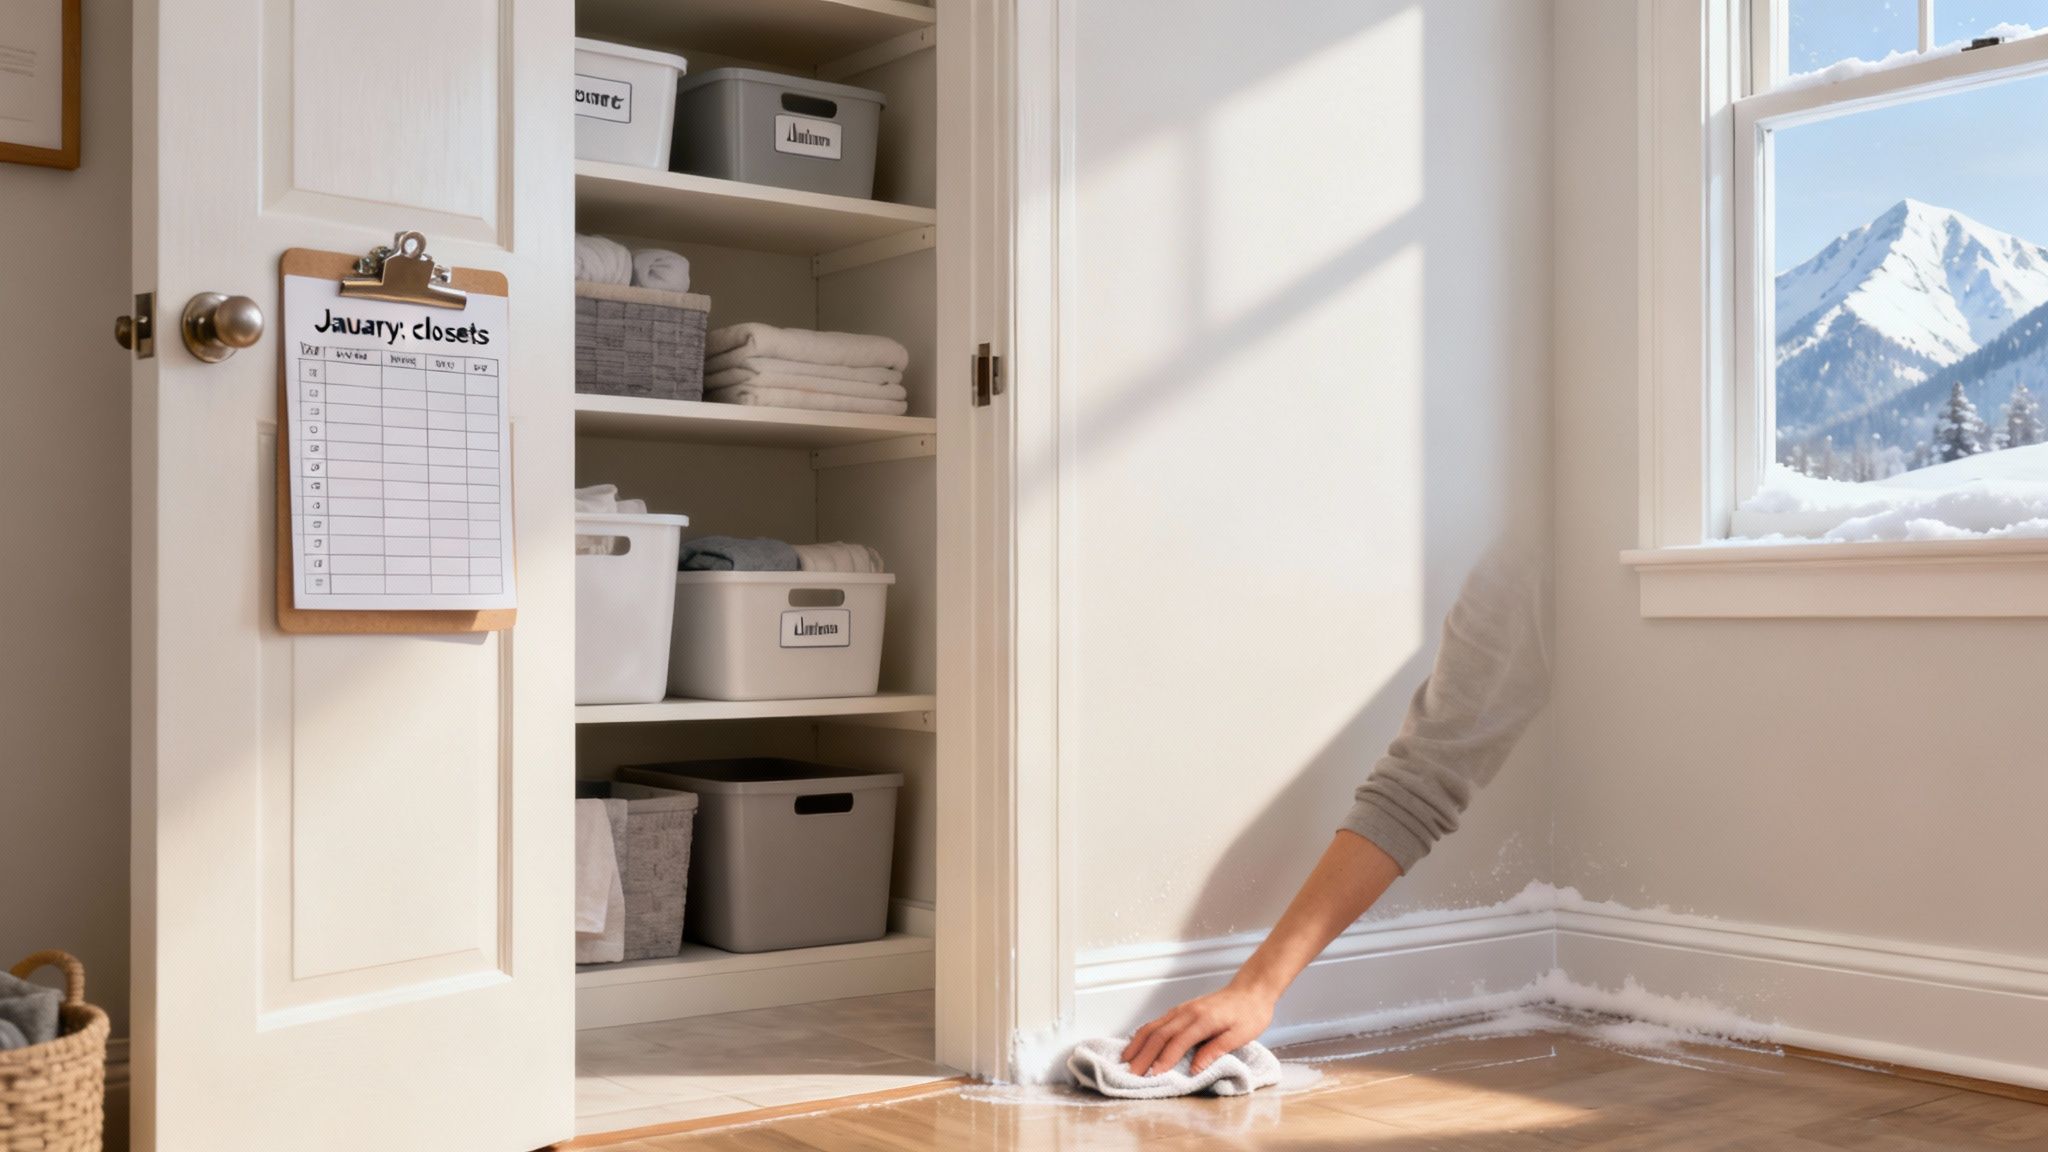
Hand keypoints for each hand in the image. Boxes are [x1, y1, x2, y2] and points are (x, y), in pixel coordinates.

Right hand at [1119, 982, 1275, 1076]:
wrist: (1251, 990)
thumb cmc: (1250, 1013)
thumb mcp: (1241, 1035)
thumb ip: (1216, 1050)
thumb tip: (1195, 1068)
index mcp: (1203, 1020)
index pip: (1178, 1042)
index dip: (1164, 1060)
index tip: (1153, 1076)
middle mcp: (1188, 1012)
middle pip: (1159, 1034)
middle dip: (1143, 1055)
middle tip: (1132, 1074)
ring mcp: (1182, 1009)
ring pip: (1154, 1026)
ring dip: (1138, 1043)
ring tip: (1126, 1059)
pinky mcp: (1181, 1010)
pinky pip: (1157, 1022)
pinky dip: (1144, 1033)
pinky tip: (1138, 1043)